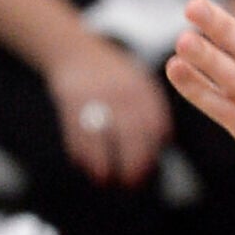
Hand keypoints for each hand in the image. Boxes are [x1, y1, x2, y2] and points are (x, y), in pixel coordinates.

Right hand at [43, 31, 171, 187]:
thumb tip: (162, 143)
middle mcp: (121, 90)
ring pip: (102, 136)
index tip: (147, 170)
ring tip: (104, 180)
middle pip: (131, 133)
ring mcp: (96, 94)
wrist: (76, 51)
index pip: (154, 124)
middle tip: (130, 183)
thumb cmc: (113, 76)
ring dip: (103, 163)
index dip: (152, 151)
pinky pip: (78, 131)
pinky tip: (85, 164)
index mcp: (141, 88)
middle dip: (132, 162)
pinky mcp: (71, 100)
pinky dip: (82, 152)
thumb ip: (150, 109)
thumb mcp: (137, 83)